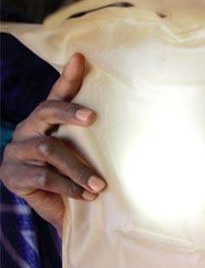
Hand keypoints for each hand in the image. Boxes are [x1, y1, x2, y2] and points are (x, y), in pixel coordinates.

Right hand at [0, 53, 105, 233]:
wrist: (57, 209)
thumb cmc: (77, 174)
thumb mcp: (88, 152)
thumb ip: (97, 133)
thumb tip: (130, 111)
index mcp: (46, 119)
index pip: (57, 94)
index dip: (68, 77)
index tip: (81, 58)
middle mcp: (28, 129)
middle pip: (46, 111)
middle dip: (70, 112)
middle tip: (93, 118)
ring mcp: (16, 151)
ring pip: (49, 149)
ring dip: (78, 168)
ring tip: (100, 185)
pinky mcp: (11, 175)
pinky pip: (43, 177)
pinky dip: (69, 186)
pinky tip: (86, 195)